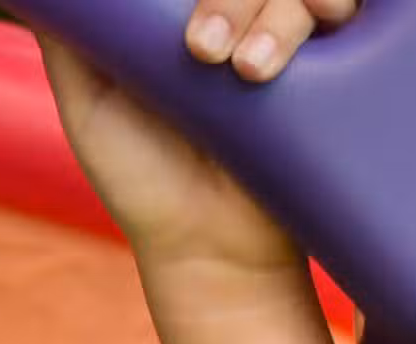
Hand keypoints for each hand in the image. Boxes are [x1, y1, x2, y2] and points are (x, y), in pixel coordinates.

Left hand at [39, 2, 358, 280]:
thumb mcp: (90, 106)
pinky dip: (327, 5)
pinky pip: (341, 3)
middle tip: (201, 53)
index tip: (185, 29)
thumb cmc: (144, 179)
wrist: (208, 248)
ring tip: (246, 72)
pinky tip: (317, 30)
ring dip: (275, 13)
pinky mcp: (330, 53)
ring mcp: (283, 26)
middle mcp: (236, 8)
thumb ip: (73, 39)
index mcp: (183, 10)